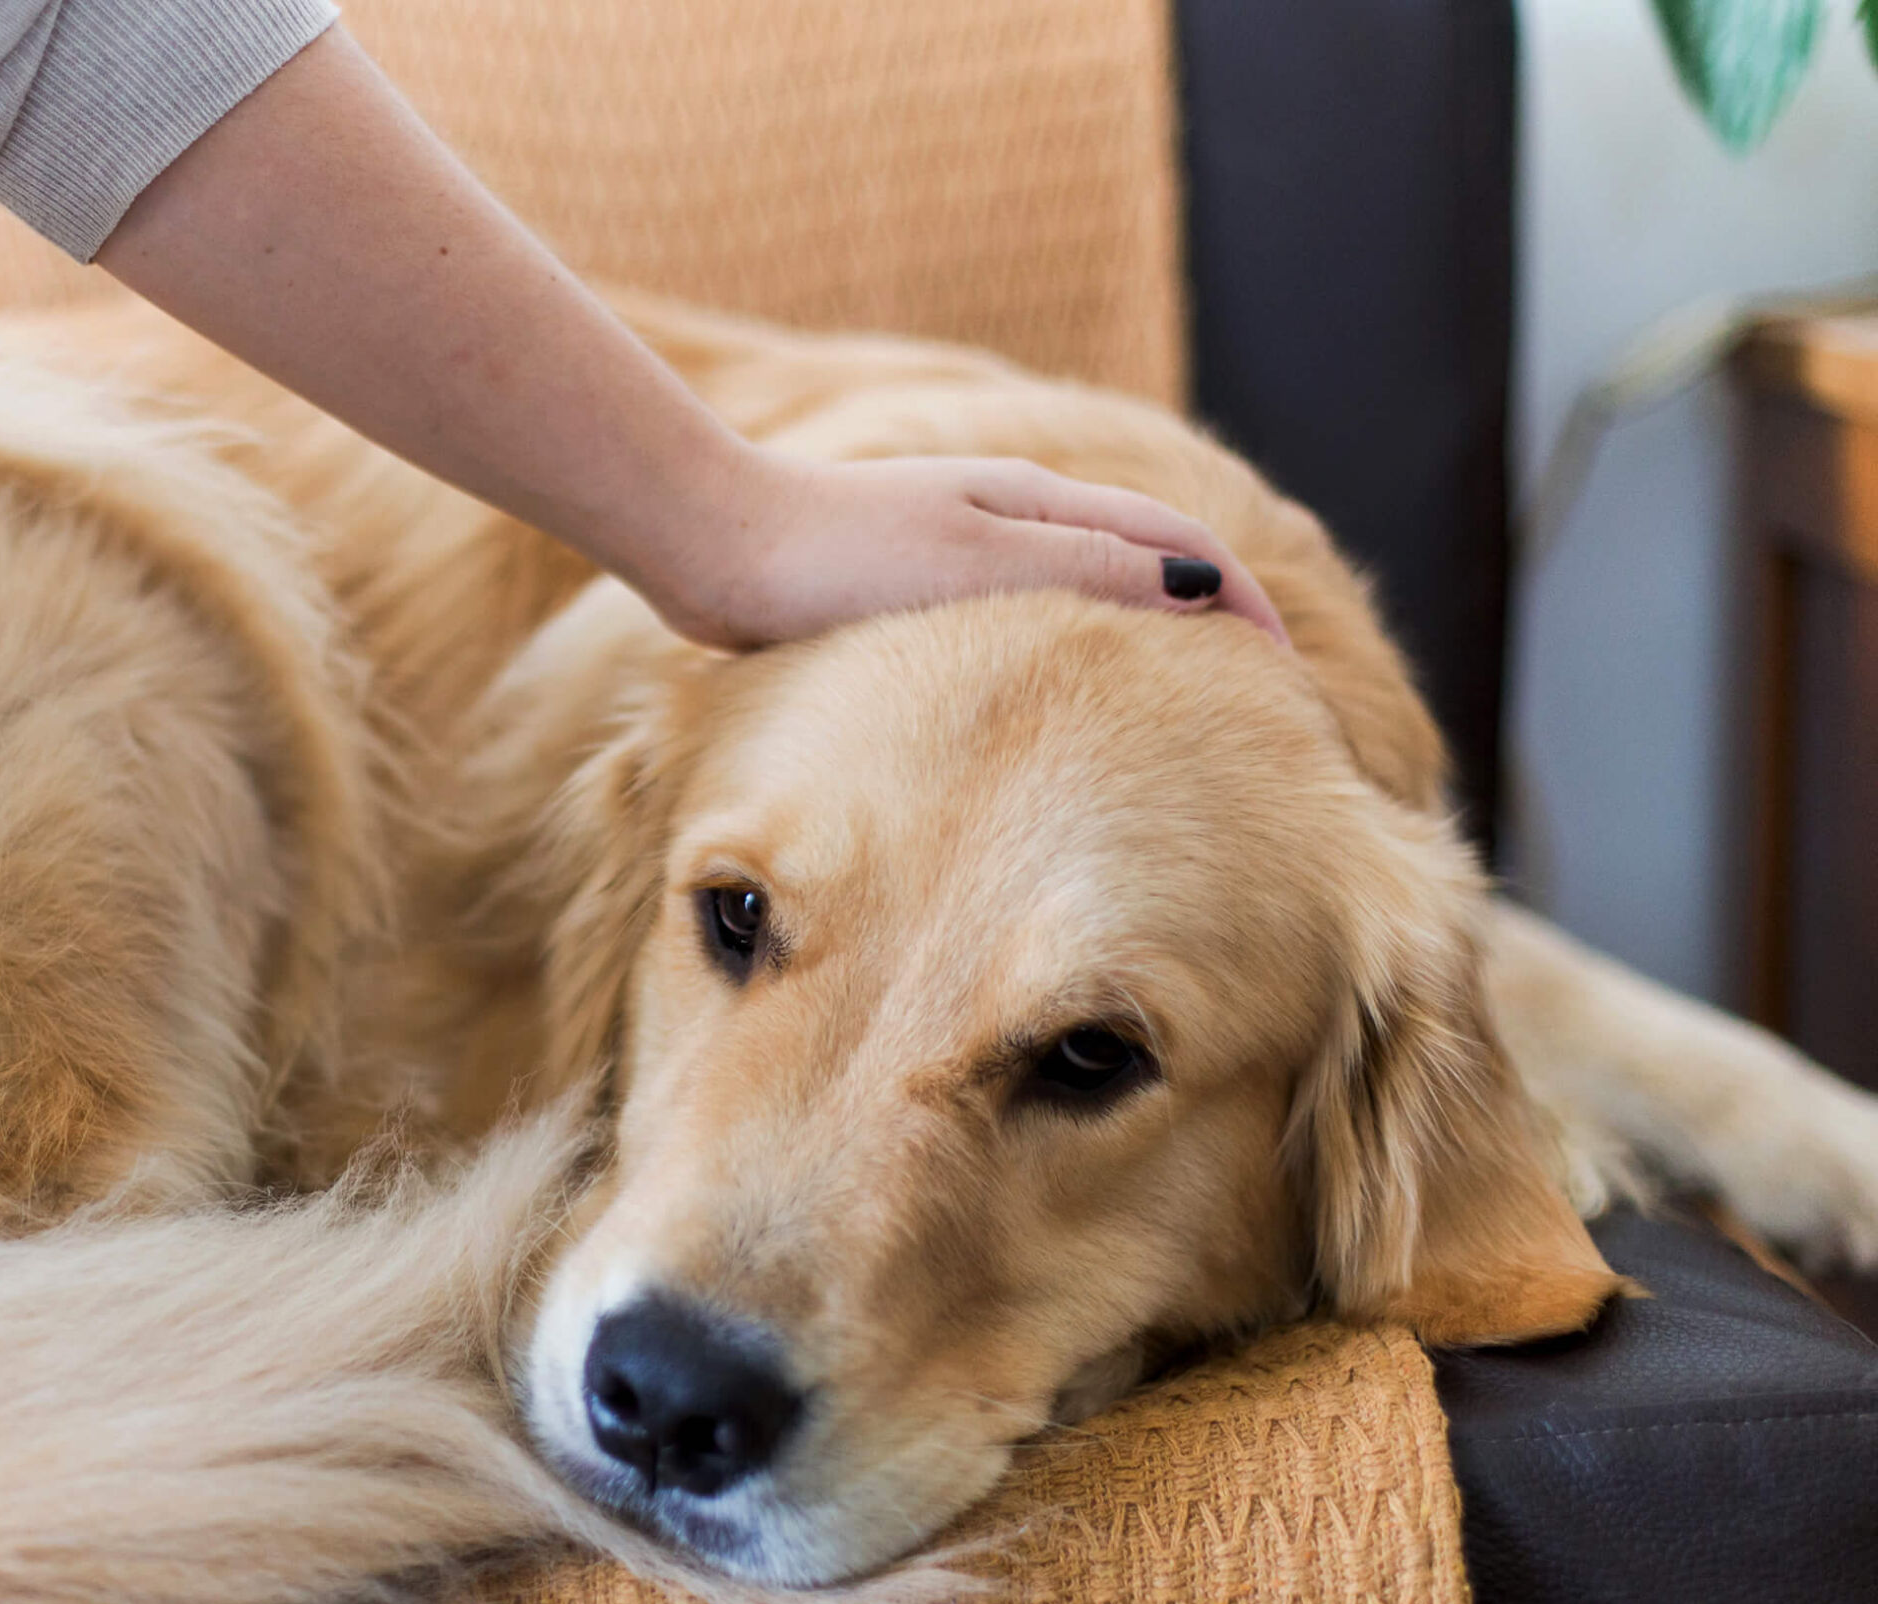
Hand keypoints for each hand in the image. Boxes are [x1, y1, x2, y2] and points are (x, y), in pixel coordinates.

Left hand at [656, 450, 1290, 651]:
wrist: (716, 547)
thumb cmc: (839, 556)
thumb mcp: (979, 562)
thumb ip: (1090, 569)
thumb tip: (1208, 583)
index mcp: (1042, 499)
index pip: (1181, 539)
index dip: (1243, 602)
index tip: (1287, 674)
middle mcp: (1015, 516)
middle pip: (1147, 556)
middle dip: (1213, 614)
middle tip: (1257, 697)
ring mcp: (967, 549)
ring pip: (1090, 586)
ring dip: (1147, 632)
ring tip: (1179, 704)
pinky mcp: (919, 587)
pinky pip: (1030, 616)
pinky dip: (1077, 646)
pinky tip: (1062, 698)